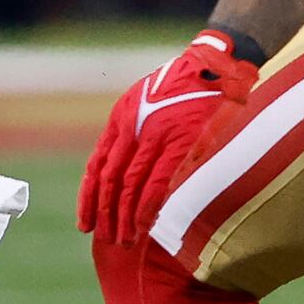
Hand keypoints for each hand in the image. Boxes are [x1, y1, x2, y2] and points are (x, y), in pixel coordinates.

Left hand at [78, 33, 259, 247]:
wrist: (217, 63)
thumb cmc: (187, 84)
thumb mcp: (149, 98)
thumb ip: (135, 129)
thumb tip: (126, 169)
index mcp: (122, 116)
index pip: (97, 164)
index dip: (89, 198)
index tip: (86, 224)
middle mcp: (133, 125)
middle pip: (110, 179)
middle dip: (106, 213)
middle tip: (107, 238)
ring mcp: (156, 134)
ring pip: (131, 184)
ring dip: (125, 217)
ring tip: (124, 240)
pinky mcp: (181, 142)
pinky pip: (157, 182)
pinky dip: (147, 207)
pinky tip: (144, 226)